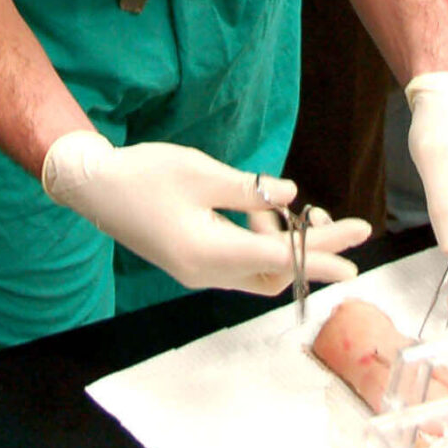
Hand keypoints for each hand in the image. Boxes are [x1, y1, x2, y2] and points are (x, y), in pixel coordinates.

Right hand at [40, 130, 370, 292]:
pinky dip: (261, 244)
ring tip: (288, 208)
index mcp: (207, 251)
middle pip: (274, 274)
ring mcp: (196, 272)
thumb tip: (289, 196)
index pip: (279, 259)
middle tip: (334, 221)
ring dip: (282, 246)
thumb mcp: (199, 173)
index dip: (321, 255)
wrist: (93, 187)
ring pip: (259, 273)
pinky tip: (259, 213)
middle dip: (309, 250)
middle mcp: (204, 272)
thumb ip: (248, 189)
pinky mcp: (192, 263)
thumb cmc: (143, 174)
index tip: (355, 252)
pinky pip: (240, 265)